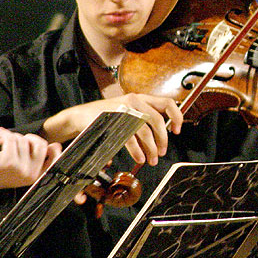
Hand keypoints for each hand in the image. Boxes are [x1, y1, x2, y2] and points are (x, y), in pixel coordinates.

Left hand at [0, 128, 61, 194]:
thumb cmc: (2, 172)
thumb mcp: (24, 169)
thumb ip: (37, 158)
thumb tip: (56, 145)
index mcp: (37, 175)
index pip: (55, 159)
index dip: (55, 150)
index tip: (51, 145)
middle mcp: (31, 173)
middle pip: (40, 144)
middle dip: (29, 137)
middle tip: (19, 140)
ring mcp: (21, 168)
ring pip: (22, 140)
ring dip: (12, 137)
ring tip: (4, 142)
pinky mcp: (9, 162)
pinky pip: (11, 140)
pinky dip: (4, 134)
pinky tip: (0, 135)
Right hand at [43, 93, 183, 165]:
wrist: (81, 116)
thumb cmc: (108, 116)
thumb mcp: (129, 112)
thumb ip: (144, 118)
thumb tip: (161, 136)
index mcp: (141, 98)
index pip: (167, 103)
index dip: (176, 116)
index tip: (176, 131)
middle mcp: (134, 101)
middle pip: (156, 120)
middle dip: (162, 139)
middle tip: (162, 152)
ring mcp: (123, 109)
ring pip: (144, 130)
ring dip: (151, 148)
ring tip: (151, 159)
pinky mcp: (113, 120)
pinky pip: (130, 138)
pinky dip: (137, 151)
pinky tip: (139, 158)